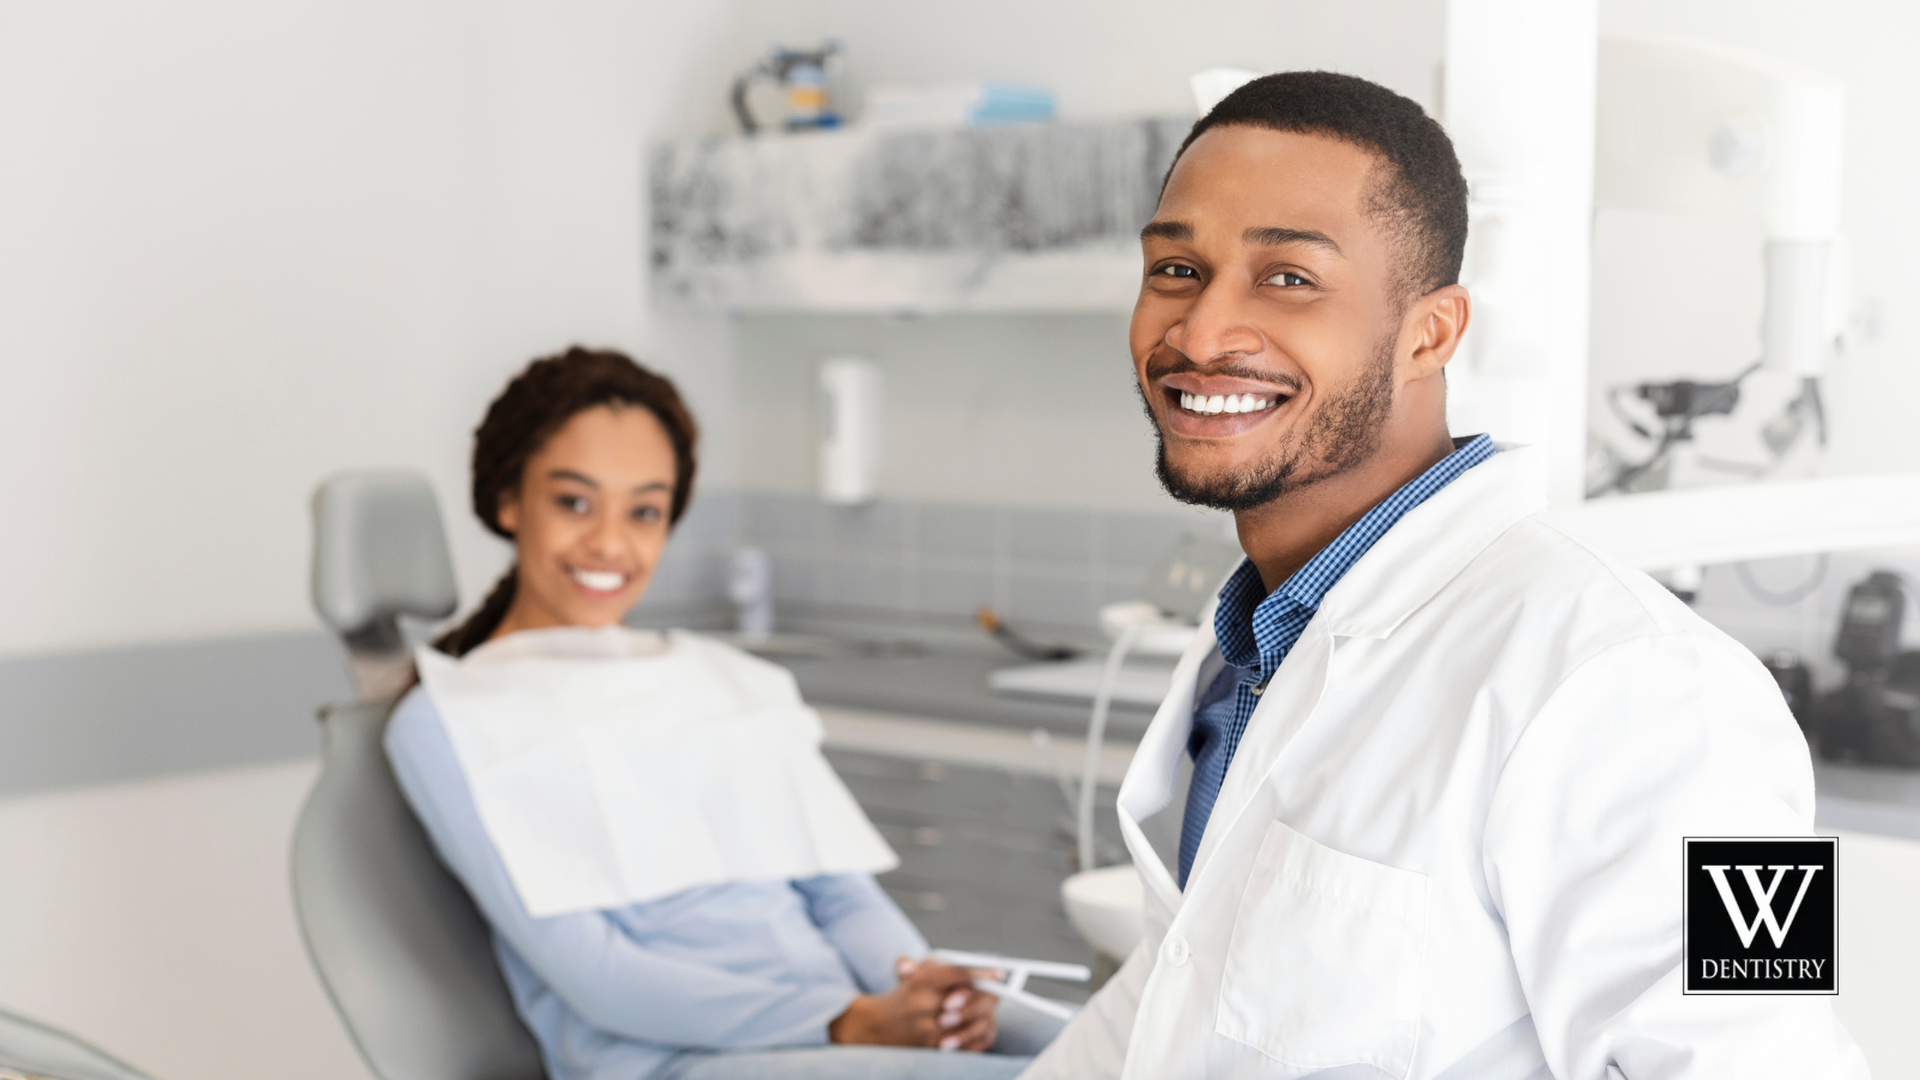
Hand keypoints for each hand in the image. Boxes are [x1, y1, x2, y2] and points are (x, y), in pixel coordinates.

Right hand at [827, 956, 997, 1050]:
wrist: (872, 1027)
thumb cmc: (901, 996)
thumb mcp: (913, 974)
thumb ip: (938, 966)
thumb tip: (972, 967)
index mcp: (920, 981)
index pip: (957, 973)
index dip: (981, 972)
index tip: (999, 973)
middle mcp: (923, 1004)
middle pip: (966, 998)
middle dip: (984, 996)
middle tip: (999, 992)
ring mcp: (926, 1029)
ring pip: (967, 1022)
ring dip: (980, 1016)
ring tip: (989, 1011)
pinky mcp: (929, 1048)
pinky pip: (961, 1043)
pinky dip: (973, 1036)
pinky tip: (978, 1028)